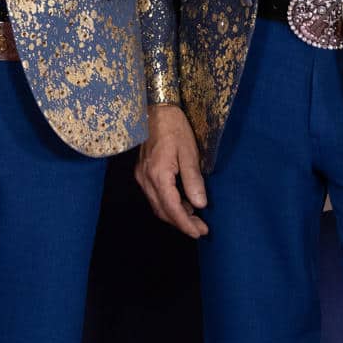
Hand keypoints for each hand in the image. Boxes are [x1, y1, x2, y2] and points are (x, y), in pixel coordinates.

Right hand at [135, 104, 208, 237]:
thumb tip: (200, 204)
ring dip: (175, 215)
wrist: (156, 109)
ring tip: (195, 219)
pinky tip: (183, 203)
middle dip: (182, 223)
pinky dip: (168, 204)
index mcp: (158, 174)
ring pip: (157, 205)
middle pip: (162, 211)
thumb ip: (193, 180)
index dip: (186, 224)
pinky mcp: (142, 172)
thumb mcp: (189, 152)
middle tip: (201, 229)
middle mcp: (146, 179)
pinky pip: (154, 196)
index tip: (200, 233)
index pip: (172, 208)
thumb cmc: (175, 128)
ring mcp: (141, 176)